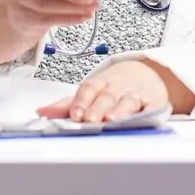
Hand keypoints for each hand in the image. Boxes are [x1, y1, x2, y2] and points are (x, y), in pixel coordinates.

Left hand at [37, 60, 171, 122]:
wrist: (147, 74)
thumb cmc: (114, 87)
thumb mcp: (91, 91)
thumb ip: (66, 104)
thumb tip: (41, 112)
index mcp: (100, 84)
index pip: (89, 88)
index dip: (81, 101)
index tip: (75, 113)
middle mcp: (117, 88)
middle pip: (107, 96)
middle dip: (97, 108)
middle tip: (89, 119)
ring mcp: (136, 94)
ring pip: (128, 101)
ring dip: (120, 111)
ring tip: (111, 120)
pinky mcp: (154, 103)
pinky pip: (152, 108)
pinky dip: (148, 114)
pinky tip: (143, 120)